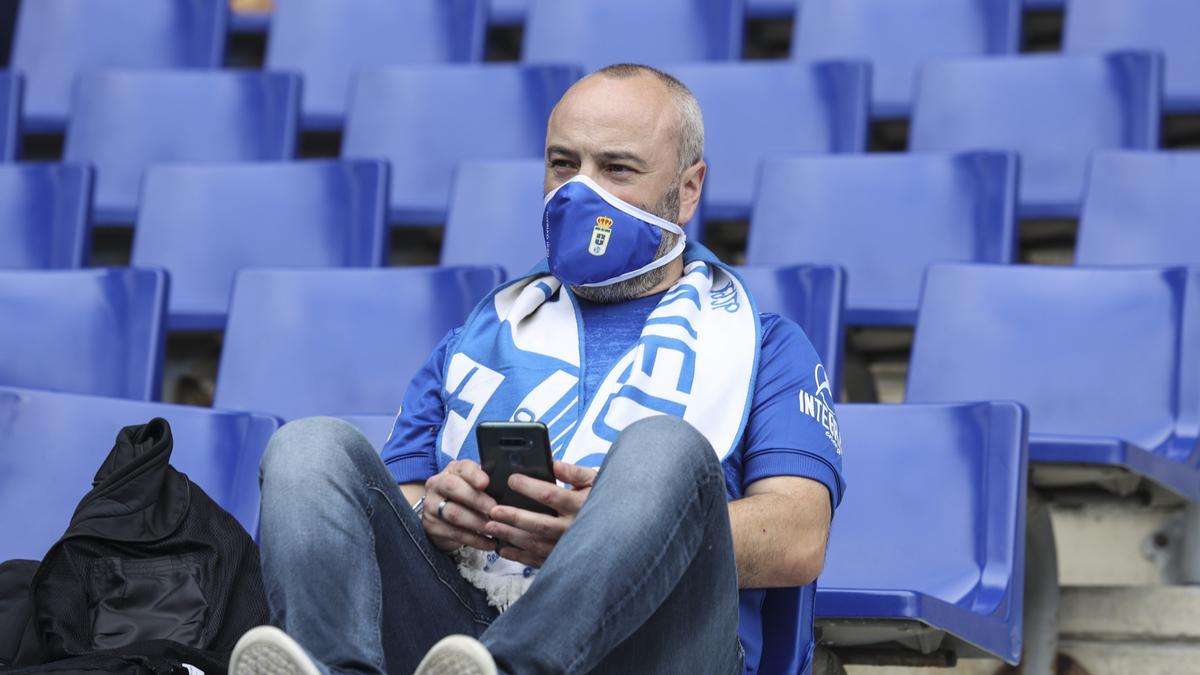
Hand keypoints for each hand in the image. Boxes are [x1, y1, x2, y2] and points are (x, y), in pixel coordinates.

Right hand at [422, 460, 497, 552]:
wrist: (443, 517)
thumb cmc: (467, 498)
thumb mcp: (476, 486)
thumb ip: (488, 484)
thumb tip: (511, 487)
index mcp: (452, 470)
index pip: (462, 467)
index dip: (474, 474)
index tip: (486, 483)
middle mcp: (437, 484)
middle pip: (453, 487)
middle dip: (476, 499)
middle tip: (493, 509)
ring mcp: (431, 505)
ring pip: (454, 513)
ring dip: (477, 522)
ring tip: (494, 528)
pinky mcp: (431, 525)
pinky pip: (455, 533)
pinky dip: (475, 540)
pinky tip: (489, 543)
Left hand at [484, 461, 598, 567]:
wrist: (619, 530)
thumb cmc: (603, 499)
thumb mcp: (594, 481)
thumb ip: (574, 472)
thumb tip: (555, 464)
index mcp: (579, 505)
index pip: (550, 495)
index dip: (530, 487)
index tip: (512, 479)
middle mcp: (572, 528)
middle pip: (539, 523)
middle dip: (514, 516)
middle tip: (493, 510)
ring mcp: (566, 546)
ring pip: (535, 543)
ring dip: (511, 535)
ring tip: (490, 526)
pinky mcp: (562, 558)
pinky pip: (537, 560)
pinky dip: (519, 556)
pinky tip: (502, 549)